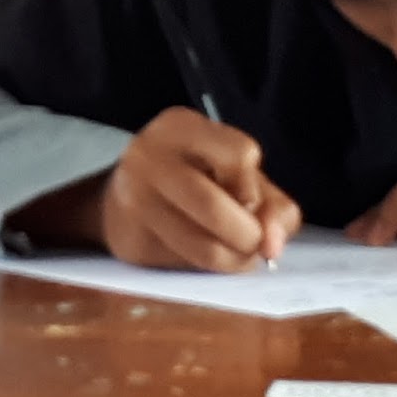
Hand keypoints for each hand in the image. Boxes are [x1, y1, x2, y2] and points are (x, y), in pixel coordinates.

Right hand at [98, 107, 301, 272]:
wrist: (125, 196)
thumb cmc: (197, 178)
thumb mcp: (238, 173)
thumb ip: (272, 205)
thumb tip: (272, 246)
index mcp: (179, 127)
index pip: (239, 155)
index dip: (254, 187)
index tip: (248, 198)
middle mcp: (148, 157)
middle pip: (214, 207)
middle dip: (249, 236)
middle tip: (253, 242)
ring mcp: (134, 200)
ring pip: (203, 248)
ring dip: (234, 260)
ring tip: (236, 254)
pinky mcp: (131, 240)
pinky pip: (185, 266)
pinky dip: (207, 269)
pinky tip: (203, 254)